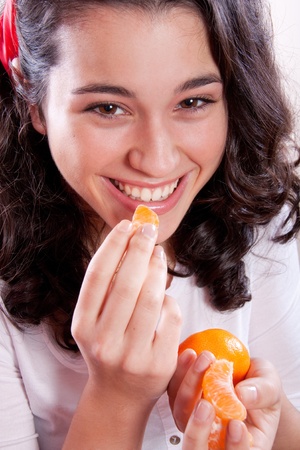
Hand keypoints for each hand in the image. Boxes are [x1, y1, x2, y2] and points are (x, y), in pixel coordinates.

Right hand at [71, 220, 181, 409]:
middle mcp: (104, 341)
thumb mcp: (94, 321)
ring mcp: (132, 354)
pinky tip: (164, 293)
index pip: (97, 276)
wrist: (118, 394)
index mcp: (83, 325)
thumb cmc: (108, 346)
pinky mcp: (159, 363)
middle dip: (139, 250)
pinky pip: (170, 316)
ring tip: (158, 256)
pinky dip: (169, 298)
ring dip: (157, 269)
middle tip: (147, 231)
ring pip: (152, 298)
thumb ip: (107, 288)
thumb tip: (130, 242)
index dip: (113, 245)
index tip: (127, 226)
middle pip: (127, 283)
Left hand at [169, 353, 281, 448]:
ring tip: (203, 361)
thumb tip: (243, 394)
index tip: (236, 425)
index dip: (235, 447)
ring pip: (181, 415)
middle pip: (198, 446)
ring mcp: (193, 421)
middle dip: (198, 429)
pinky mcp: (181, 400)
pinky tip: (190, 355)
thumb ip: (262, 392)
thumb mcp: (270, 386)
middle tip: (206, 405)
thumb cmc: (260, 388)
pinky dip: (179, 373)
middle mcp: (213, 438)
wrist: (245, 375)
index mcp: (243, 444)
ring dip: (189, 388)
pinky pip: (173, 392)